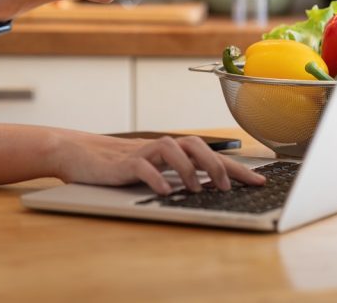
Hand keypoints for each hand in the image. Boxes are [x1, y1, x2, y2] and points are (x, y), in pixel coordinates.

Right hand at [53, 131, 265, 195]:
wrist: (77, 153)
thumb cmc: (117, 164)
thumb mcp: (151, 168)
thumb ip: (175, 173)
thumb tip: (208, 186)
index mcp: (170, 151)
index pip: (210, 154)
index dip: (235, 167)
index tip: (259, 180)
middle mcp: (159, 147)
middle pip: (195, 145)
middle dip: (216, 164)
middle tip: (226, 187)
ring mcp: (141, 152)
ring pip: (171, 149)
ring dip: (189, 169)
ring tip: (197, 189)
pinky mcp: (122, 163)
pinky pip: (142, 165)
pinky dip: (156, 177)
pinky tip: (165, 190)